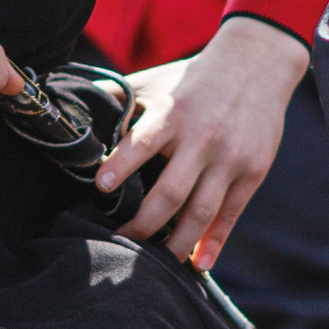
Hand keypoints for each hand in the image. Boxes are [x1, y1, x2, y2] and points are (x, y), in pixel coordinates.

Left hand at [97, 15, 306, 266]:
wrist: (256, 64)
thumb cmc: (193, 78)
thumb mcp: (155, 82)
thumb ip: (117, 97)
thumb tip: (72, 107)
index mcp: (173, 114)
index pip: (143, 142)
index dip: (121, 165)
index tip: (100, 187)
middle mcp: (202, 138)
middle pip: (171, 192)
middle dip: (144, 224)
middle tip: (120, 242)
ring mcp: (230, 158)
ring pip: (201, 211)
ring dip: (176, 243)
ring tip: (155, 263)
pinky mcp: (253, 171)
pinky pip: (231, 213)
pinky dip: (214, 242)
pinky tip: (198, 264)